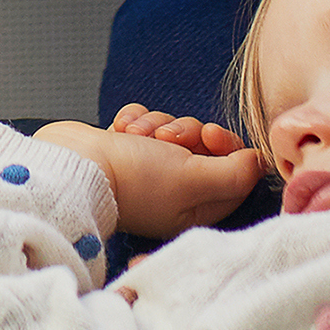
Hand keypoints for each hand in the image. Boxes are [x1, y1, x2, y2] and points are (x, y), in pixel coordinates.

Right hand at [35, 106, 266, 238]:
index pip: (234, 172)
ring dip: (155, 125)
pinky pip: (144, 121)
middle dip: (186, 132)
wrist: (72, 166)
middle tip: (167, 139)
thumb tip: (258, 162)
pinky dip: (133, 121)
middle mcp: (174, 191)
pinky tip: (120, 131)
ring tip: (135, 137)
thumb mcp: (193, 179)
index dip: (226, 147)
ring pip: (173, 130)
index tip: (207, 136)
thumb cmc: (132, 179)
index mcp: (195, 208)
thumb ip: (235, 172)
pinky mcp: (124, 150)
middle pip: (204, 148)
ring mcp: (148, 170)